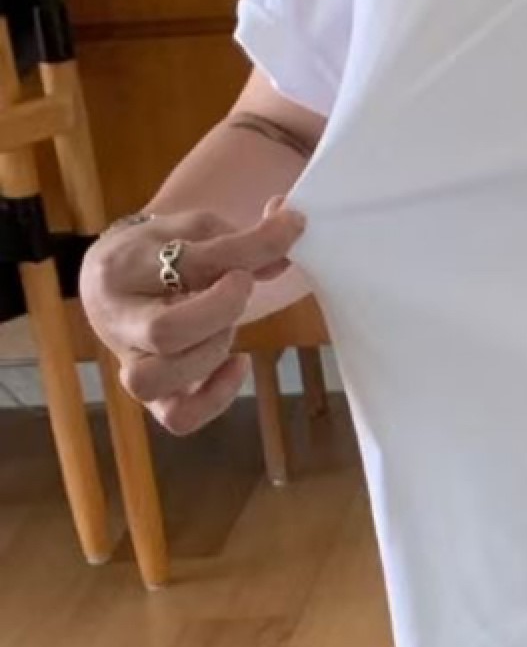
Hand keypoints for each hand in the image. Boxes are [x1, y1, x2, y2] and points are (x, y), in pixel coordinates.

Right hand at [79, 198, 305, 435]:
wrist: (117, 279)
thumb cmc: (161, 251)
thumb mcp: (195, 230)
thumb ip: (242, 237)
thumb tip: (290, 228)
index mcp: (121, 266)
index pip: (190, 263)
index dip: (249, 249)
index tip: (285, 230)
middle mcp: (115, 318)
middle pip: (165, 332)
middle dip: (223, 310)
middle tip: (242, 284)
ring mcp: (129, 362)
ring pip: (160, 378)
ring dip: (211, 352)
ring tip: (226, 325)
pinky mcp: (150, 397)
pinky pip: (178, 418)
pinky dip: (216, 398)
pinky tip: (238, 363)